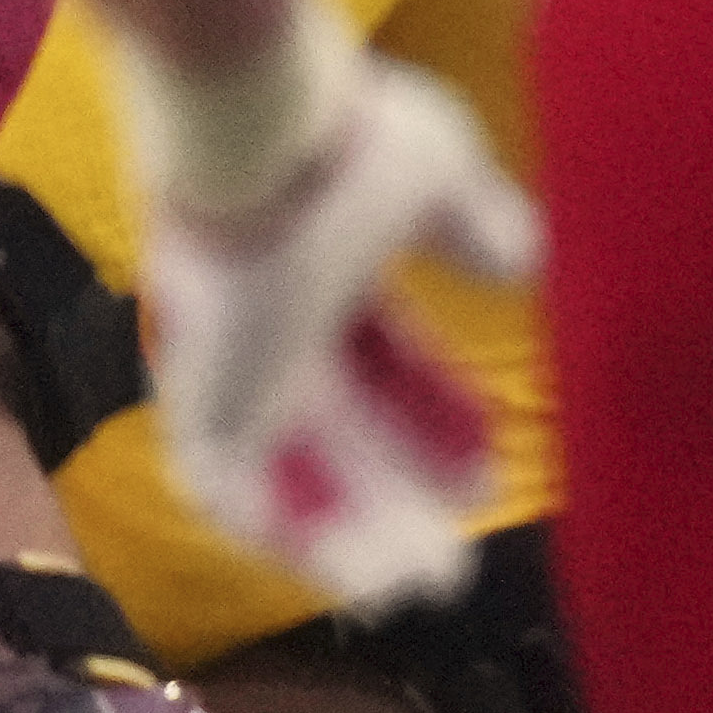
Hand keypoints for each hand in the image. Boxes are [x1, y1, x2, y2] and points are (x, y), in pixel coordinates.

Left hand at [141, 26, 541, 610]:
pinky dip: (276, 531)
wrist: (257, 129)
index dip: (428, 420)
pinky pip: (218, 484)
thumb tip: (520, 269)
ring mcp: (224, 360)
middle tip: (452, 565)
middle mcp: (265, 323)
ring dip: (342, 534)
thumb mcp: (441, 180)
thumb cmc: (346, 137)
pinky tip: (349, 574)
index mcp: (318, 271)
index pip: (375, 363)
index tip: (487, 472)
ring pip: (276, 474)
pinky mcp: (192, 390)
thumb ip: (476, 227)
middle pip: (329, 433)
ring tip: (417, 584)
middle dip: (390, 500)